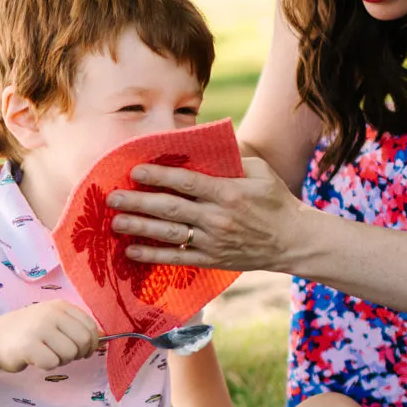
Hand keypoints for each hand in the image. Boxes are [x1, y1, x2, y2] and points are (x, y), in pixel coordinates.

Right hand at [0, 301, 100, 372]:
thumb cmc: (26, 332)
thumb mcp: (51, 320)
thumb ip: (73, 326)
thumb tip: (102, 339)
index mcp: (60, 306)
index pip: (90, 326)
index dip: (93, 343)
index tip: (85, 351)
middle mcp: (51, 314)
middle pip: (83, 341)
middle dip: (79, 354)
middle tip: (65, 356)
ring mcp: (40, 329)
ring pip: (70, 354)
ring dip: (62, 360)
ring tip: (47, 355)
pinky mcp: (29, 346)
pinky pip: (53, 363)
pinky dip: (47, 366)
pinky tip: (35, 359)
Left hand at [107, 156, 309, 272]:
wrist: (294, 241)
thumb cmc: (276, 201)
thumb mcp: (260, 172)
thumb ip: (232, 160)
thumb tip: (203, 146)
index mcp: (229, 193)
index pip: (187, 182)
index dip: (159, 175)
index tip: (135, 170)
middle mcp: (218, 218)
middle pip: (171, 208)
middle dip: (138, 202)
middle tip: (112, 197)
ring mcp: (214, 242)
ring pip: (169, 234)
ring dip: (140, 228)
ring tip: (115, 222)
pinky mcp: (212, 259)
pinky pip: (177, 258)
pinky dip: (153, 256)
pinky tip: (132, 251)